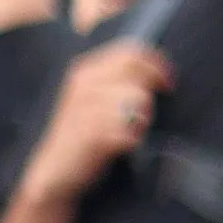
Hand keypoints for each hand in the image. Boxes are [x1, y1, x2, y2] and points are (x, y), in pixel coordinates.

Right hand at [25, 40, 167, 201]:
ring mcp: (88, 108)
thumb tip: (153, 69)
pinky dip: (132, 140)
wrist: (53, 170)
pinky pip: (133, 130)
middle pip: (139, 72)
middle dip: (152, 90)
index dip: (156, 63)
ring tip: (125, 132)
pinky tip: (117, 146)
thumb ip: (115, 81)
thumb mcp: (90, 99)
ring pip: (140, 100)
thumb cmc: (80, 135)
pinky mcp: (95, 134)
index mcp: (85, 72)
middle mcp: (85, 84)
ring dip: (141, 120)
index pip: (130, 51)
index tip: (168, 80)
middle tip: (149, 109)